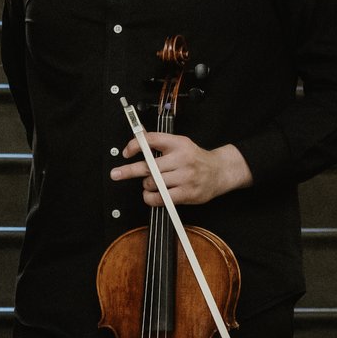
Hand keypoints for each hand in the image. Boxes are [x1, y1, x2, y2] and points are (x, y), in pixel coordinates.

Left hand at [113, 131, 253, 207]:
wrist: (220, 172)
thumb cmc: (196, 159)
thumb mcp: (180, 144)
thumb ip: (159, 144)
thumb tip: (137, 139)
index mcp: (179, 143)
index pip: (152, 140)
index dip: (135, 145)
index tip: (127, 152)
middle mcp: (182, 159)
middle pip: (148, 166)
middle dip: (129, 170)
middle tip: (116, 174)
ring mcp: (185, 177)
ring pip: (152, 183)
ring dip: (146, 185)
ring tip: (152, 184)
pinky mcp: (186, 193)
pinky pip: (159, 198)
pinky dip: (150, 198)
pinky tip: (152, 195)